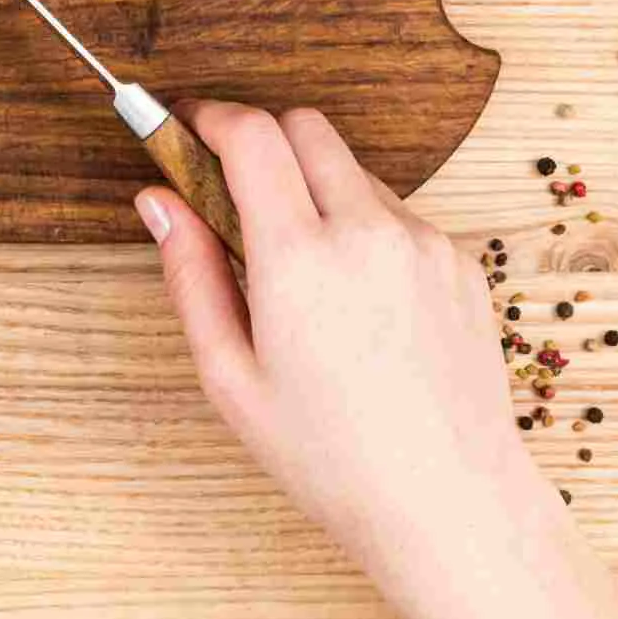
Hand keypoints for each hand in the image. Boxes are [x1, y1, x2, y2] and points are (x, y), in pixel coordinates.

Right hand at [140, 105, 617, 618]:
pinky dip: (364, 229)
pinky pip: (398, 214)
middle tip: (234, 189)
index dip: (210, 116)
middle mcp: (368, 234)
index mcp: (301, 261)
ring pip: (353, 170)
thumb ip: (190, 275)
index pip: (252, 134)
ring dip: (316, 189)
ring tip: (302, 272)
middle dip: (262, 138)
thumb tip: (158, 201)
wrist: (448, 502)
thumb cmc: (332, 457)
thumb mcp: (230, 378)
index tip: (187, 124)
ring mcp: (423, 242)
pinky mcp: (459, 260)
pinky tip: (358, 302)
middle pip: (305, 126)